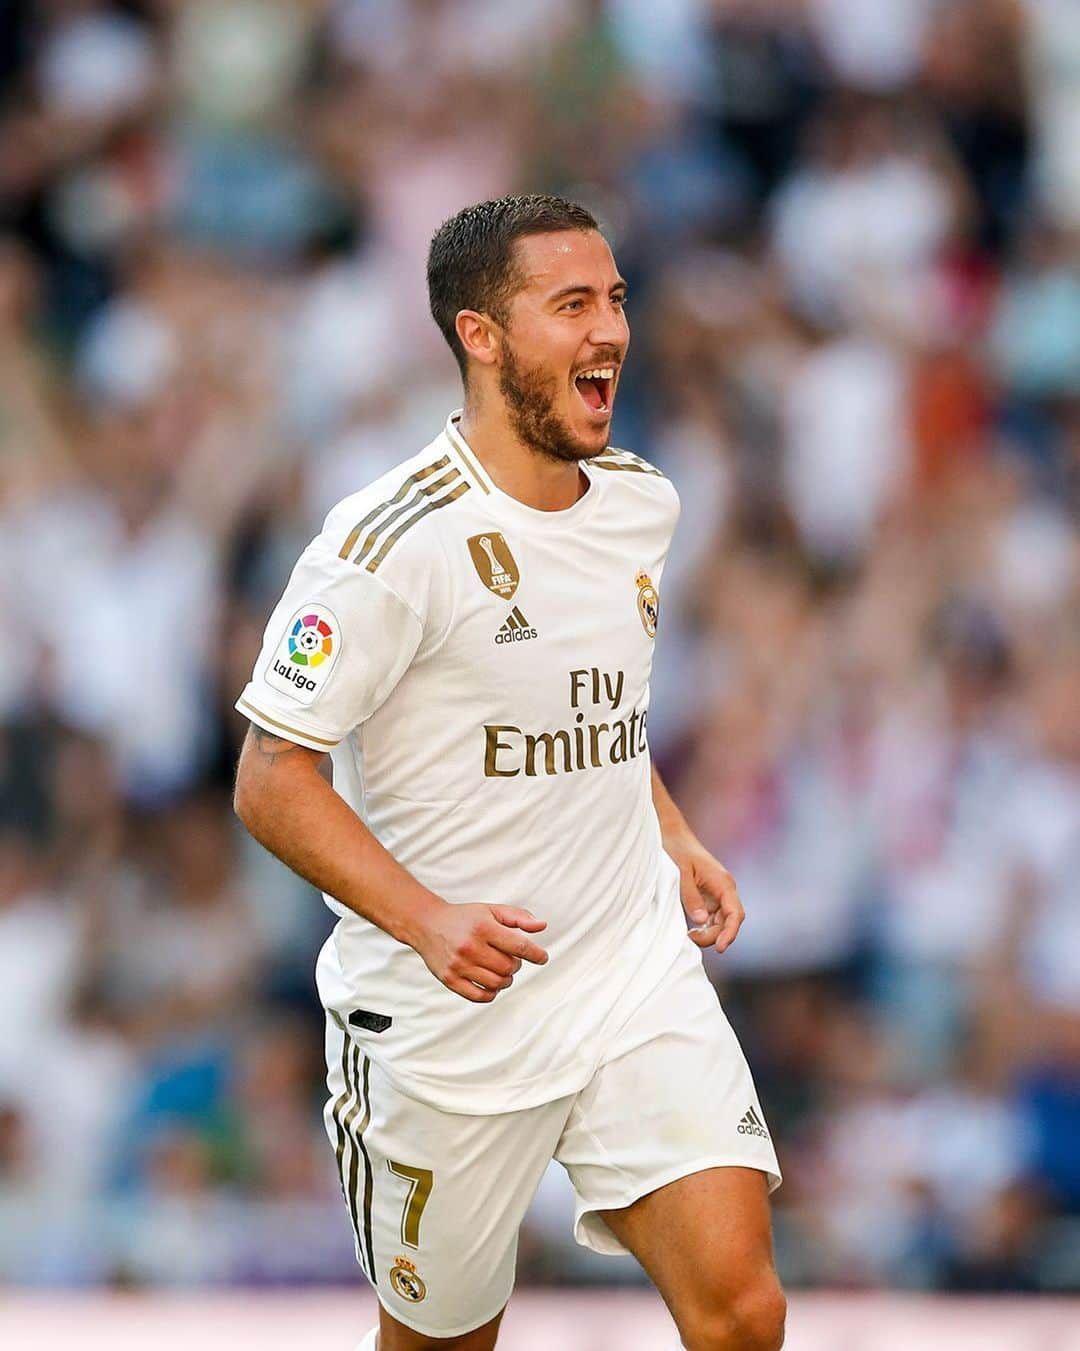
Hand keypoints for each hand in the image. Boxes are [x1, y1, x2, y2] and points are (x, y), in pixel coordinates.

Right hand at [413, 901, 548, 1002]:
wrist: (427, 924)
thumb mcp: (491, 910)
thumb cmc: (464, 918)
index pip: (519, 946)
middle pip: (510, 967)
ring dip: (505, 979)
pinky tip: (490, 982)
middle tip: (510, 957)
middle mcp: (470, 946)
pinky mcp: (449, 979)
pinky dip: (491, 992)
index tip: (542, 958)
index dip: (536, 954)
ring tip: (501, 969)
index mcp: (483, 927)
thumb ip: (518, 917)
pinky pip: (480, 996)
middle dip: (516, 964)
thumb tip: (542, 927)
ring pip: (497, 983)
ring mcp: (459, 965)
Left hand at [668, 836, 743, 954]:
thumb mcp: (681, 873)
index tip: (720, 948)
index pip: (735, 914)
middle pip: (729, 921)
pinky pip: (712, 917)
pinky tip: (691, 931)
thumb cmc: (677, 849)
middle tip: (691, 939)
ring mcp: (716, 893)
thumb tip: (701, 921)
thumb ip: (691, 897)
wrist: (671, 833)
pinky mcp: (707, 896)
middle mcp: (724, 890)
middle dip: (714, 935)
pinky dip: (704, 927)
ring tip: (689, 936)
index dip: (730, 933)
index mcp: (723, 883)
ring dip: (709, 933)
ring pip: (721, 921)